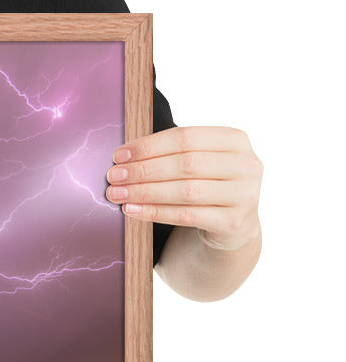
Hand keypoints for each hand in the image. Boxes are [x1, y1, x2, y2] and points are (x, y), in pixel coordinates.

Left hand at [105, 126, 262, 250]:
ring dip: (145, 192)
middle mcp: (246, 165)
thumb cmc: (207, 184)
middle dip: (143, 170)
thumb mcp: (199, 161)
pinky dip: (155, 212)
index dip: (149, 146)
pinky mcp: (234, 222)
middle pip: (186, 164)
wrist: (233, 224)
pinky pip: (187, 216)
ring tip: (117, 194)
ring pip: (185, 191)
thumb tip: (122, 157)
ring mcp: (245, 195)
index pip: (186, 137)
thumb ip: (170, 153)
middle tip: (113, 176)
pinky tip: (132, 210)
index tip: (119, 155)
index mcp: (235, 140)